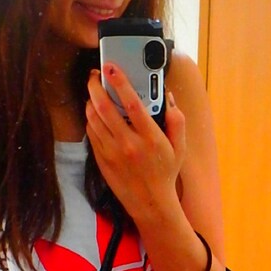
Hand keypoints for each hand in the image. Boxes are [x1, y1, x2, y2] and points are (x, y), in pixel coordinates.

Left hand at [85, 63, 185, 222]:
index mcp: (150, 138)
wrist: (151, 204)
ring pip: (93, 119)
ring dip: (90, 101)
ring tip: (93, 92)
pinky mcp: (102, 161)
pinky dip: (90, 119)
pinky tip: (94, 112)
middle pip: (105, 108)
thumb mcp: (179, 147)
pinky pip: (91, 133)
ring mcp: (113, 153)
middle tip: (94, 75)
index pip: (132, 103)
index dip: (120, 81)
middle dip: (95, 87)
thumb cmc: (165, 173)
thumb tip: (167, 96)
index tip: (111, 67)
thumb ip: (176, 120)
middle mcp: (129, 144)